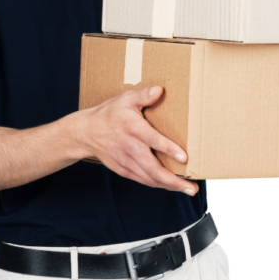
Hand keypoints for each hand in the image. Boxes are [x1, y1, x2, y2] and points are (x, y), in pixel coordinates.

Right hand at [75, 85, 198, 196]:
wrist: (86, 132)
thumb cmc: (109, 114)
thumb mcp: (125, 99)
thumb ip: (143, 95)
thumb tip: (160, 90)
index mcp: (133, 128)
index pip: (153, 140)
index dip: (169, 149)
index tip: (184, 158)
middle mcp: (130, 148)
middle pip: (153, 168)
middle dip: (174, 180)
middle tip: (192, 188)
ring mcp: (126, 161)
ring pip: (150, 178)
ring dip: (169, 185)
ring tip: (187, 189)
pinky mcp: (124, 170)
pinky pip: (143, 180)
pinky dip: (158, 184)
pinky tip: (171, 185)